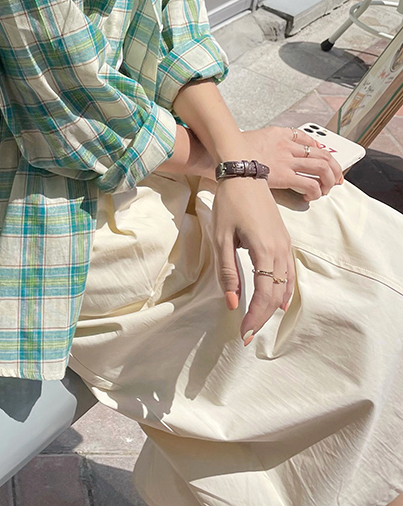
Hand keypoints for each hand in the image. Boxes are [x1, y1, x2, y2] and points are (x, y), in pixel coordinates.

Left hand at [212, 176, 294, 344]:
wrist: (244, 175)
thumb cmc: (229, 204)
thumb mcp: (221, 237)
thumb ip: (228, 271)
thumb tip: (232, 303)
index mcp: (265, 251)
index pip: (265, 295)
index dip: (255, 317)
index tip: (243, 334)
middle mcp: (280, 251)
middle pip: (276, 294)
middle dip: (263, 317)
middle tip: (247, 334)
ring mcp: (285, 245)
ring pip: (285, 285)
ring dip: (273, 306)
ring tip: (259, 322)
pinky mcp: (284, 240)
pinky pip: (288, 273)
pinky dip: (284, 291)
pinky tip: (278, 301)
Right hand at [242, 126, 343, 200]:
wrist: (226, 154)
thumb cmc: (233, 150)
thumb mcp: (249, 138)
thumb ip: (261, 144)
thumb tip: (261, 155)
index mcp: (280, 135)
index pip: (307, 139)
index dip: (320, 150)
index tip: (323, 159)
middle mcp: (288, 146)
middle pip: (323, 154)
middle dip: (334, 168)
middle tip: (335, 179)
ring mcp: (288, 161)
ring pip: (322, 168)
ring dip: (328, 180)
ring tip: (325, 190)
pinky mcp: (285, 176)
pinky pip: (310, 184)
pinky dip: (315, 192)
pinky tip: (309, 197)